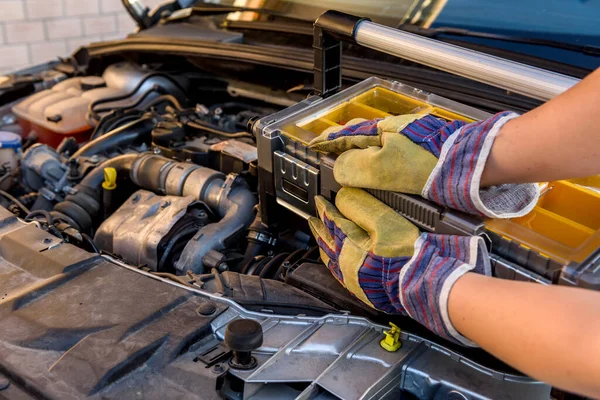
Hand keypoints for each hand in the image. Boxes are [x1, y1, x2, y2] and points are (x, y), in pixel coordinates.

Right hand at [309, 112, 538, 217]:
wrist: (475, 165)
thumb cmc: (433, 164)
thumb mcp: (386, 167)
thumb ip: (358, 166)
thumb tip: (339, 169)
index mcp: (382, 131)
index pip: (346, 135)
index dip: (328, 143)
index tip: (315, 147)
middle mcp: (396, 131)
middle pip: (362, 135)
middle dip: (345, 142)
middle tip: (331, 151)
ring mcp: (412, 139)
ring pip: (379, 142)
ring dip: (364, 149)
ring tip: (353, 160)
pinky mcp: (426, 150)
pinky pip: (395, 152)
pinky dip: (382, 159)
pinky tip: (386, 170)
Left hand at [309, 187, 489, 345]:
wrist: (423, 286)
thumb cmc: (408, 256)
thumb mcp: (386, 222)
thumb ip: (362, 208)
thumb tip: (343, 198)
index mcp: (350, 245)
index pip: (333, 222)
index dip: (325, 209)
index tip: (320, 200)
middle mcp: (347, 264)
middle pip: (328, 242)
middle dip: (320, 228)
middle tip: (313, 219)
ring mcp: (354, 280)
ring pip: (331, 260)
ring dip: (324, 246)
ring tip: (320, 239)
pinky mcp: (363, 292)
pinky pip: (340, 275)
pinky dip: (334, 265)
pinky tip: (337, 265)